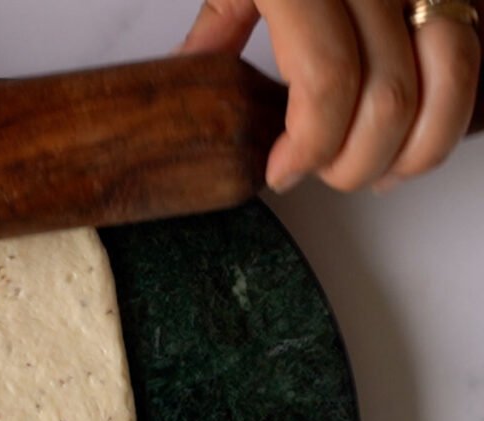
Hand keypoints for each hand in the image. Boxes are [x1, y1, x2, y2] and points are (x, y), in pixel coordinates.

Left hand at [180, 0, 481, 193]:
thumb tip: (190, 73)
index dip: (307, 146)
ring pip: (451, 81)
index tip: (281, 172)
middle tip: (324, 174)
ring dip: (412, 150)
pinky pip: (478, 54)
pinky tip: (415, 136)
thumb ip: (219, 20)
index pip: (326, 83)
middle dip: (354, 162)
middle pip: (388, 99)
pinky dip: (452, 112)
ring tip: (375, 170)